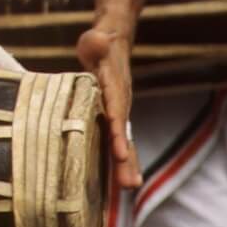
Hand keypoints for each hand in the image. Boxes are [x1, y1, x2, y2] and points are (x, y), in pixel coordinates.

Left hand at [76, 19, 141, 188]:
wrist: (112, 41)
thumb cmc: (100, 42)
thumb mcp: (96, 39)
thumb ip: (97, 42)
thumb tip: (97, 41)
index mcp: (115, 87)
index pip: (116, 111)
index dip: (118, 131)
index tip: (119, 151)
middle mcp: (120, 102)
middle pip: (124, 132)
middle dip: (127, 158)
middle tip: (129, 183)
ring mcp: (119, 109)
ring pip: (124, 139)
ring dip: (127, 163)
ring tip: (130, 186)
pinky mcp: (113, 113)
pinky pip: (118, 138)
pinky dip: (122, 157)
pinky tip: (123, 178)